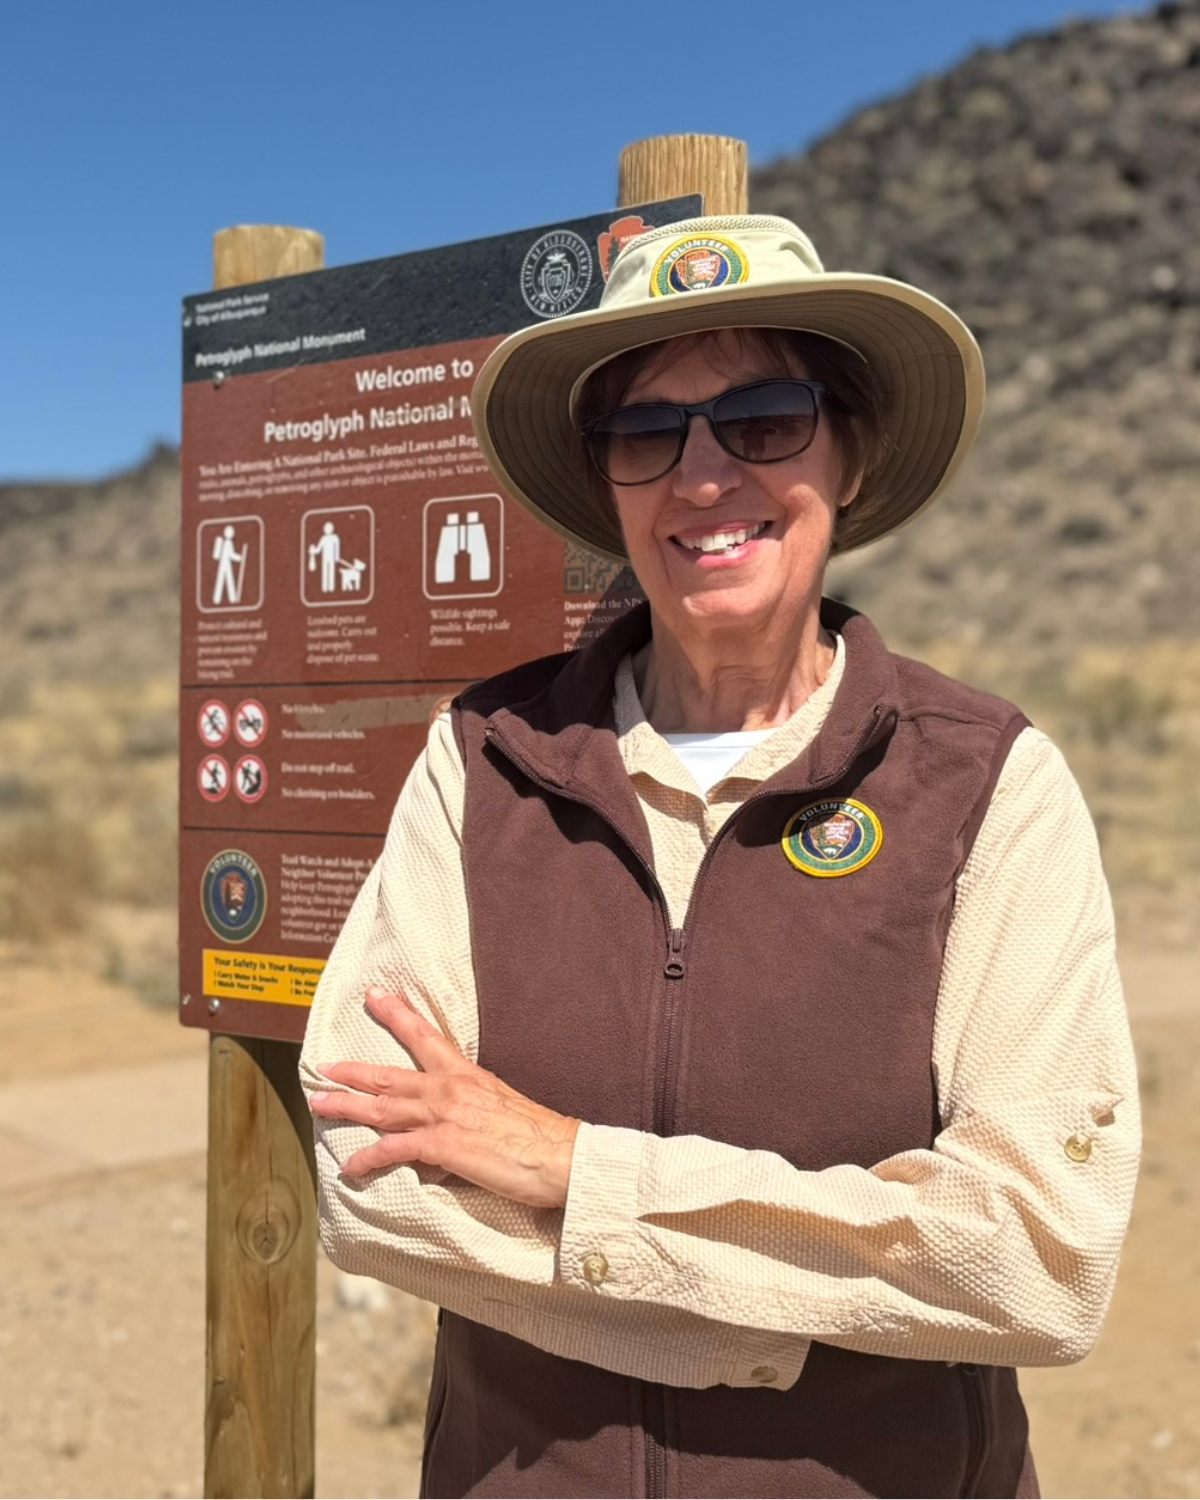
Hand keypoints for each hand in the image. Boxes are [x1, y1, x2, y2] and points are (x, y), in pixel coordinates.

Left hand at [309, 987, 579, 1208]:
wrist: (559, 1153)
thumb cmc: (537, 1134)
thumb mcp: (501, 1104)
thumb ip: (472, 1104)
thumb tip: (456, 1116)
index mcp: (466, 1074)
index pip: (424, 1035)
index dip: (396, 1014)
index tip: (375, 996)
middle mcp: (449, 1088)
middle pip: (390, 1076)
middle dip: (353, 1071)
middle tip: (324, 1065)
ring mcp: (444, 1115)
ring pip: (382, 1108)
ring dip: (347, 1106)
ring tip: (320, 1104)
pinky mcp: (443, 1145)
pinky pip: (395, 1150)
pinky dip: (369, 1159)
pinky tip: (351, 1168)